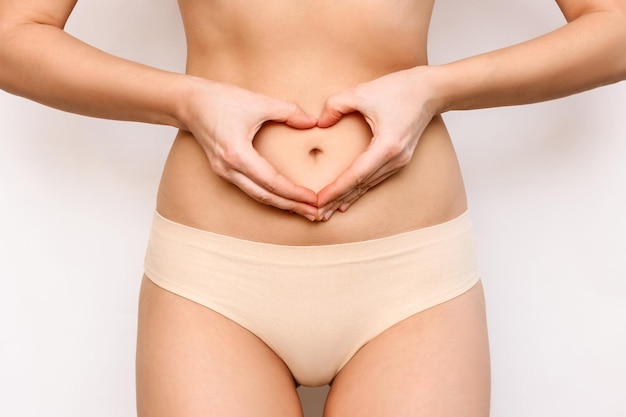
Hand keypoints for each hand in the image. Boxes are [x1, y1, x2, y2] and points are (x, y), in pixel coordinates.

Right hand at [184, 77, 319, 220]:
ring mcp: (224, 172)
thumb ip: (289, 111)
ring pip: (257, 196)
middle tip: (316, 213)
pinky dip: (269, 196)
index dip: (294, 192)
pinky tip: (284, 198)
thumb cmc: (221, 99)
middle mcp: (228, 169)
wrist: (189, 102)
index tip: (314, 198)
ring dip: (282, 204)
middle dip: (292, 206)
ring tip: (304, 210)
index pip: (271, 181)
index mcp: (237, 154)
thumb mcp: (258, 101)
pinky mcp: (224, 171)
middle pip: (265, 196)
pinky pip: (250, 189)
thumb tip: (314, 121)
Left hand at [316, 67, 438, 219]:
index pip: (356, 175)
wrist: (431, 90)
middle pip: (361, 186)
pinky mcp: (399, 160)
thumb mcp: (363, 92)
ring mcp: (399, 162)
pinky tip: (346, 200)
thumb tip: (319, 123)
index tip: (318, 201)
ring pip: (368, 185)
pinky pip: (375, 179)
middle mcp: (395, 159)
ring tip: (327, 212)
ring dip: (347, 198)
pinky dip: (358, 190)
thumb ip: (336, 105)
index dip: (335, 189)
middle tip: (316, 215)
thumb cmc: (400, 89)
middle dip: (337, 201)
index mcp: (387, 146)